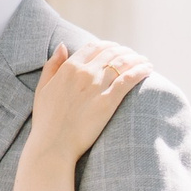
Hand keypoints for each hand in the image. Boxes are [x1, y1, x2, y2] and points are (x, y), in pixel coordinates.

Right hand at [28, 39, 147, 163]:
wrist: (53, 145)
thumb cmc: (46, 121)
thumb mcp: (42, 89)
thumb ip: (52, 66)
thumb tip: (63, 45)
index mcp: (68, 68)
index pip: (93, 47)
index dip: (107, 45)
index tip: (115, 49)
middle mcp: (84, 73)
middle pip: (111, 52)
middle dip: (125, 51)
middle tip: (133, 55)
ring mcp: (97, 86)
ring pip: (123, 63)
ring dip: (136, 58)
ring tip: (144, 61)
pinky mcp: (108, 102)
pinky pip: (129, 79)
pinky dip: (140, 70)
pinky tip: (148, 69)